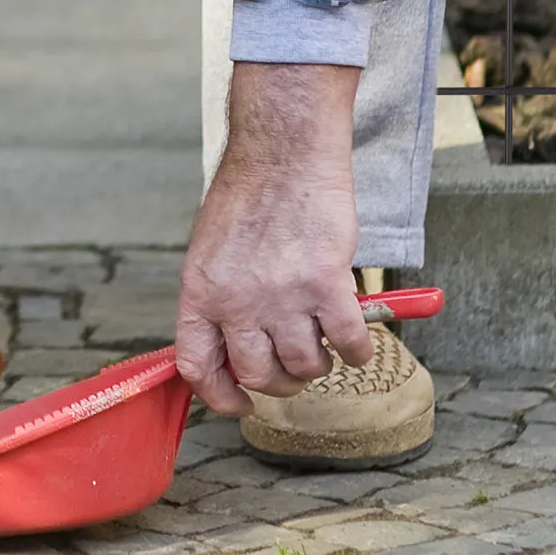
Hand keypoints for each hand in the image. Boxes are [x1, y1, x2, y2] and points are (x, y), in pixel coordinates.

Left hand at [176, 62, 371, 415]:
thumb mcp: (210, 251)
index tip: (240, 403)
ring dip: (319, 363)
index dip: (219, 397)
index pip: (197, 367)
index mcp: (200, 292)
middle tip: (295, 366)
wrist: (284, 151)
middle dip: (280, 382)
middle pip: (258, 376)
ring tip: (323, 341)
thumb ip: (217, 301)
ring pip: (305, 366)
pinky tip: (357, 339)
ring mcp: (282, 295)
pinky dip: (358, 350)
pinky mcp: (326, 283)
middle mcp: (237, 301)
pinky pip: (348, 343)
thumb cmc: (249, 195)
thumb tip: (230, 352)